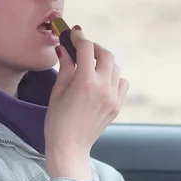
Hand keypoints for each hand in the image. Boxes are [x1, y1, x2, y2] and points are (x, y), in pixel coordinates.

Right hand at [44, 26, 129, 180]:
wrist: (70, 147)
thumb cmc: (58, 121)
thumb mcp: (58, 91)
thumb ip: (65, 67)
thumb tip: (64, 47)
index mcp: (85, 82)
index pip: (87, 49)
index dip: (79, 38)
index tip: (73, 34)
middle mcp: (103, 87)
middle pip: (106, 55)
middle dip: (94, 48)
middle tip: (83, 49)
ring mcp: (113, 97)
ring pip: (115, 68)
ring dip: (104, 62)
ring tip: (91, 67)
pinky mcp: (118, 106)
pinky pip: (122, 82)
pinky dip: (114, 77)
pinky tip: (102, 82)